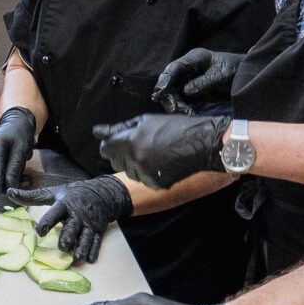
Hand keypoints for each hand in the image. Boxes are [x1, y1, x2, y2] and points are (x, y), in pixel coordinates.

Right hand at [0, 107, 37, 212]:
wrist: (14, 123)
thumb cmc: (20, 134)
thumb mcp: (21, 150)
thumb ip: (15, 169)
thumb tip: (10, 188)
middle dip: (7, 186)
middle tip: (27, 181)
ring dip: (9, 183)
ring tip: (26, 177)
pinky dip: (6, 179)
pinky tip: (19, 174)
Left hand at [9, 175, 132, 262]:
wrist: (103, 193)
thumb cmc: (74, 194)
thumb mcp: (53, 192)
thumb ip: (31, 196)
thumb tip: (9, 192)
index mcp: (65, 204)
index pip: (55, 213)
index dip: (47, 221)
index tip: (40, 230)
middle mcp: (78, 215)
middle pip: (73, 227)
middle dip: (68, 237)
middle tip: (63, 247)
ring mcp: (89, 224)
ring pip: (86, 237)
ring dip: (82, 247)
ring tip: (77, 257)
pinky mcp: (98, 230)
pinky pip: (97, 241)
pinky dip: (93, 251)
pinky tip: (89, 259)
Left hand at [95, 113, 228, 188]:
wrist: (204, 144)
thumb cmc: (176, 127)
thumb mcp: (147, 120)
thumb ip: (121, 128)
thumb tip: (99, 132)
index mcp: (131, 141)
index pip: (105, 149)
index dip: (111, 145)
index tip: (118, 142)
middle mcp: (136, 159)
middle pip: (116, 161)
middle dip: (124, 153)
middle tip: (142, 145)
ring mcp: (146, 174)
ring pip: (130, 171)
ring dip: (136, 163)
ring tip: (155, 152)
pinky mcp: (156, 183)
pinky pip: (144, 179)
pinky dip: (149, 173)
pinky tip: (163, 162)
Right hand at [155, 47, 243, 113]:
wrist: (247, 76)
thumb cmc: (235, 69)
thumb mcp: (220, 75)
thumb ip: (203, 82)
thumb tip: (185, 91)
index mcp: (194, 58)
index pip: (175, 68)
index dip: (165, 80)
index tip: (159, 92)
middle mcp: (189, 68)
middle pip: (171, 81)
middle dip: (169, 95)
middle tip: (173, 108)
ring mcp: (191, 79)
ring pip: (175, 91)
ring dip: (176, 102)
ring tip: (184, 112)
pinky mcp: (194, 90)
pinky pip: (183, 98)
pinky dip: (184, 106)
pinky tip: (188, 112)